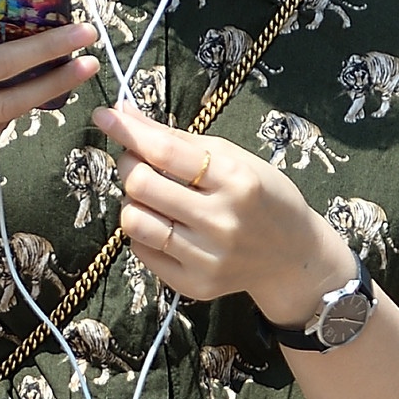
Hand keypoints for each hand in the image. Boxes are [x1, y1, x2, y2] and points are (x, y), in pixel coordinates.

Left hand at [95, 98, 346, 314]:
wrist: (292, 256)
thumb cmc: (261, 196)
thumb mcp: (233, 157)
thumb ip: (176, 140)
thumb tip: (123, 113)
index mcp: (236, 180)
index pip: (166, 152)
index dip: (128, 131)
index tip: (105, 115)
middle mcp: (221, 221)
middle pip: (141, 186)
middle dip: (129, 167)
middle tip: (138, 164)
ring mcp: (207, 258)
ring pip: (135, 222)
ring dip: (132, 203)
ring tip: (151, 198)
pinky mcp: (195, 285)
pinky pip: (142, 251)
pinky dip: (144, 232)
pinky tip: (164, 226)